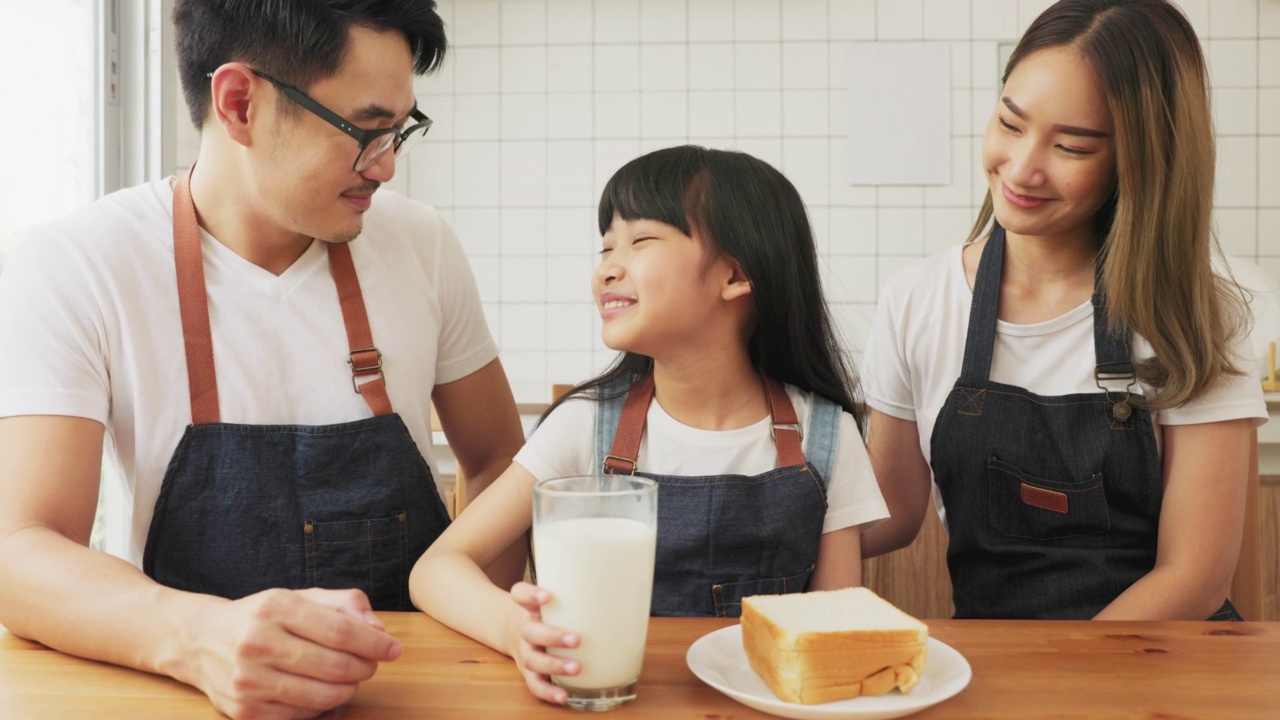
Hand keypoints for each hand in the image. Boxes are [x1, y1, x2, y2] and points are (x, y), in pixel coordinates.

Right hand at [182, 587, 401, 719]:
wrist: (201, 640)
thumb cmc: (263, 616)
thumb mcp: (301, 597)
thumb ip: (345, 604)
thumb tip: (379, 630)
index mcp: (275, 607)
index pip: (340, 631)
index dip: (374, 643)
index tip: (394, 649)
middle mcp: (257, 643)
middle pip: (335, 666)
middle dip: (365, 668)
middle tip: (372, 664)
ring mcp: (248, 681)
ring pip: (322, 696)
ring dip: (349, 689)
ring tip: (350, 678)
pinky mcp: (244, 711)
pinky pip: (302, 716)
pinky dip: (323, 708)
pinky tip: (324, 692)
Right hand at [506, 581, 579, 703]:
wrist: (513, 631)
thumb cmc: (547, 614)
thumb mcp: (555, 600)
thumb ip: (579, 595)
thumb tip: (625, 593)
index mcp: (530, 607)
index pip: (520, 594)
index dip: (531, 595)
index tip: (547, 596)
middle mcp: (525, 629)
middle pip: (531, 631)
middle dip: (553, 636)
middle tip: (576, 639)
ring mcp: (526, 652)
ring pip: (533, 660)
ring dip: (554, 665)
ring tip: (577, 668)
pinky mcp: (529, 672)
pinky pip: (535, 684)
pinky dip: (548, 692)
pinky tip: (564, 696)